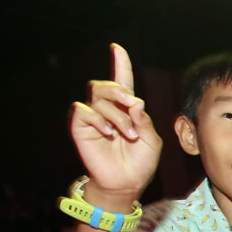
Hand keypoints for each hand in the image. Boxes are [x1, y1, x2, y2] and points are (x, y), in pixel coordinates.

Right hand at [68, 44, 161, 203]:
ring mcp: (93, 117)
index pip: (122, 81)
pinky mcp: (80, 127)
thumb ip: (144, 120)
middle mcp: (107, 109)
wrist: (127, 183)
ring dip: (116, 115)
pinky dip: (98, 119)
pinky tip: (108, 133)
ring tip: (127, 134)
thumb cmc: (140, 162)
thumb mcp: (151, 140)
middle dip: (119, 91)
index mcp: (126, 109)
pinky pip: (83, 110)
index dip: (120, 64)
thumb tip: (134, 101)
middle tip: (132, 106)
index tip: (117, 49)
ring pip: (98, 97)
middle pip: (105, 85)